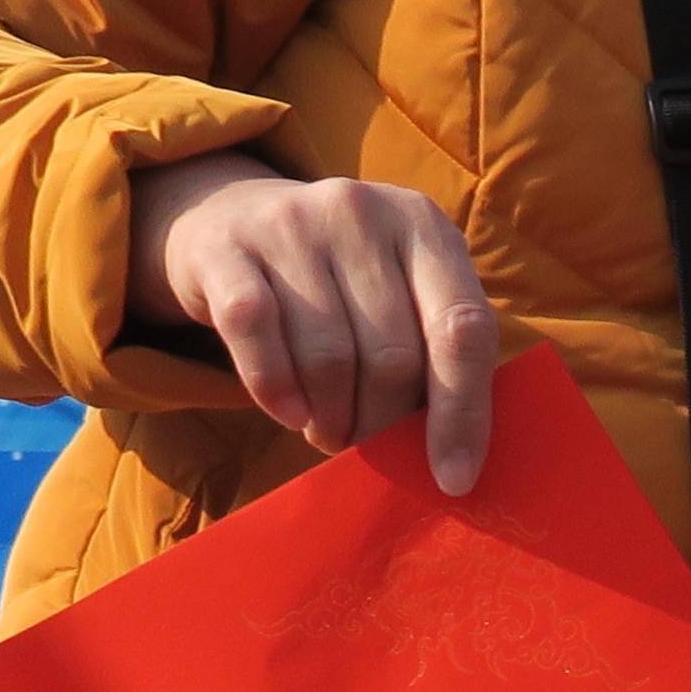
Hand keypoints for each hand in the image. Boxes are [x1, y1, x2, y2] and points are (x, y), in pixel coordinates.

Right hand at [127, 153, 502, 494]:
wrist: (227, 216)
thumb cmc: (337, 277)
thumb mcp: (400, 287)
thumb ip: (435, 349)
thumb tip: (454, 455)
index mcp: (424, 226)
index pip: (463, 329)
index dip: (463, 412)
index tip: (453, 478)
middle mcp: (363, 212)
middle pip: (392, 355)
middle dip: (380, 422)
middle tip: (363, 443)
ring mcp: (291, 224)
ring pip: (327, 356)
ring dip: (329, 417)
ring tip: (326, 430)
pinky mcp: (226, 249)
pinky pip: (256, 336)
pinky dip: (274, 389)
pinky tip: (287, 412)